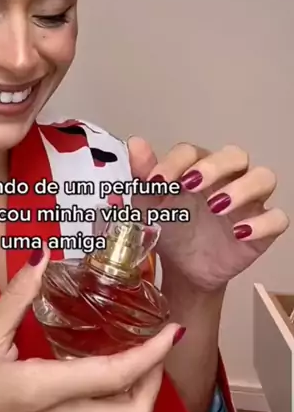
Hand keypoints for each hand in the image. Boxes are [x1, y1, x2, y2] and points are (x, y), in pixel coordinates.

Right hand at [0, 247, 181, 411]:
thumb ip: (17, 297)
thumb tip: (43, 255)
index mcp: (44, 390)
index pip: (115, 377)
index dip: (152, 354)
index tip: (173, 329)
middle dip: (155, 378)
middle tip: (155, 340)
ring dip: (136, 388)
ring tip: (133, 346)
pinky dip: (110, 394)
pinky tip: (95, 363)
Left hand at [128, 138, 288, 292]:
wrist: (184, 268)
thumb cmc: (171, 227)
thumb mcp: (149, 205)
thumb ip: (143, 174)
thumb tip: (135, 143)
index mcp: (198, 167)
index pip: (192, 151)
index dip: (176, 162)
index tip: (157, 181)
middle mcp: (228, 177)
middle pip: (235, 155)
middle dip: (214, 166)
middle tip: (192, 186)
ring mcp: (249, 202)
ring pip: (263, 177)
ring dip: (242, 188)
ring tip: (217, 206)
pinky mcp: (263, 229)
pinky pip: (277, 218)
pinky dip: (262, 223)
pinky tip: (240, 233)